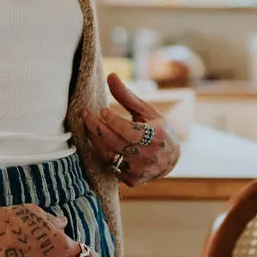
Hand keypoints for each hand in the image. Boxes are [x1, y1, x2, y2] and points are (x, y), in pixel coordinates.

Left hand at [83, 72, 180, 186]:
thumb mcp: (147, 111)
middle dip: (97, 128)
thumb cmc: (158, 130)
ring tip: (88, 125)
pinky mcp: (132, 180)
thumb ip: (127, 96)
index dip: (113, 121)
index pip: (130, 131)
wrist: (170, 159)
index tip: (102, 110)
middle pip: (116, 143)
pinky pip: (110, 166)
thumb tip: (111, 76)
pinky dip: (101, 152)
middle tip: (86, 115)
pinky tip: (96, 140)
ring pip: (110, 156)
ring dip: (95, 140)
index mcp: (157, 137)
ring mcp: (140, 171)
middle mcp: (149, 156)